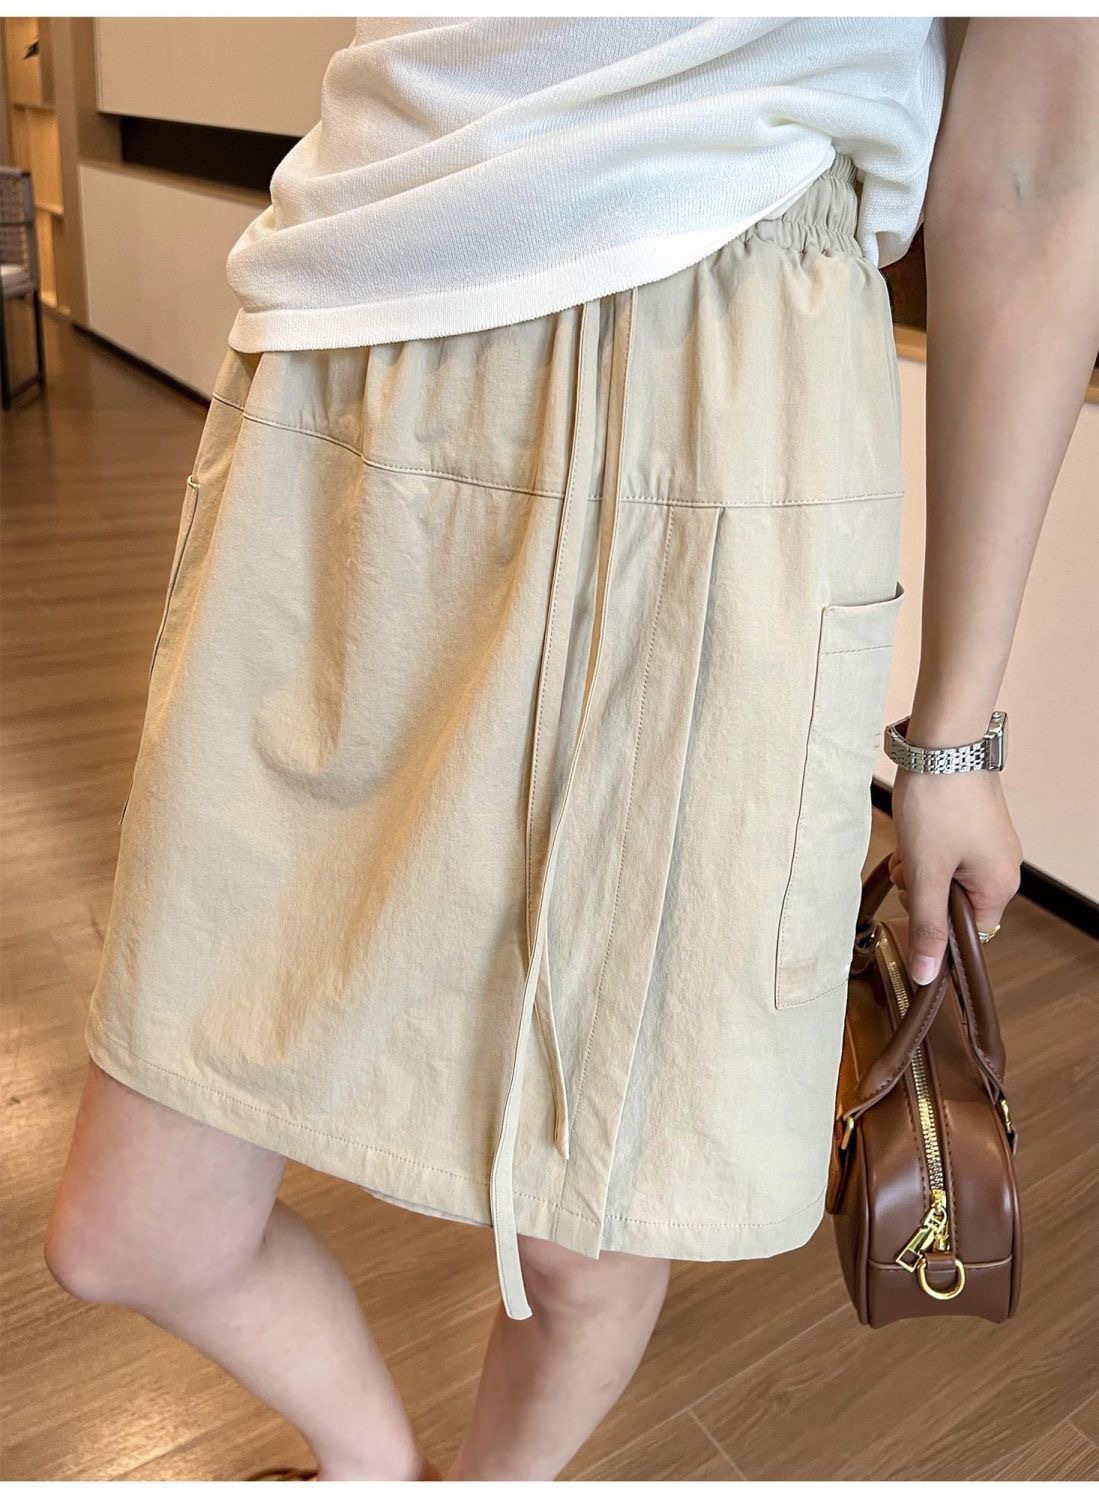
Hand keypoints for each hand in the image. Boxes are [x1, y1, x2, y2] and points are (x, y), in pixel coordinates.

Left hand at [889, 768, 1022, 984]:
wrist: (942, 745)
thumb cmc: (938, 805)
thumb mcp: (925, 873)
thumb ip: (926, 926)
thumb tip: (928, 973)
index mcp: (999, 886)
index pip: (969, 932)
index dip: (936, 923)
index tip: (914, 901)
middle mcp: (1002, 867)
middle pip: (953, 903)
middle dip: (922, 889)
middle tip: (912, 864)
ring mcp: (988, 844)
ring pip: (944, 877)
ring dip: (919, 867)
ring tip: (912, 841)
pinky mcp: (972, 825)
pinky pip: (944, 853)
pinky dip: (924, 847)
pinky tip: (915, 829)